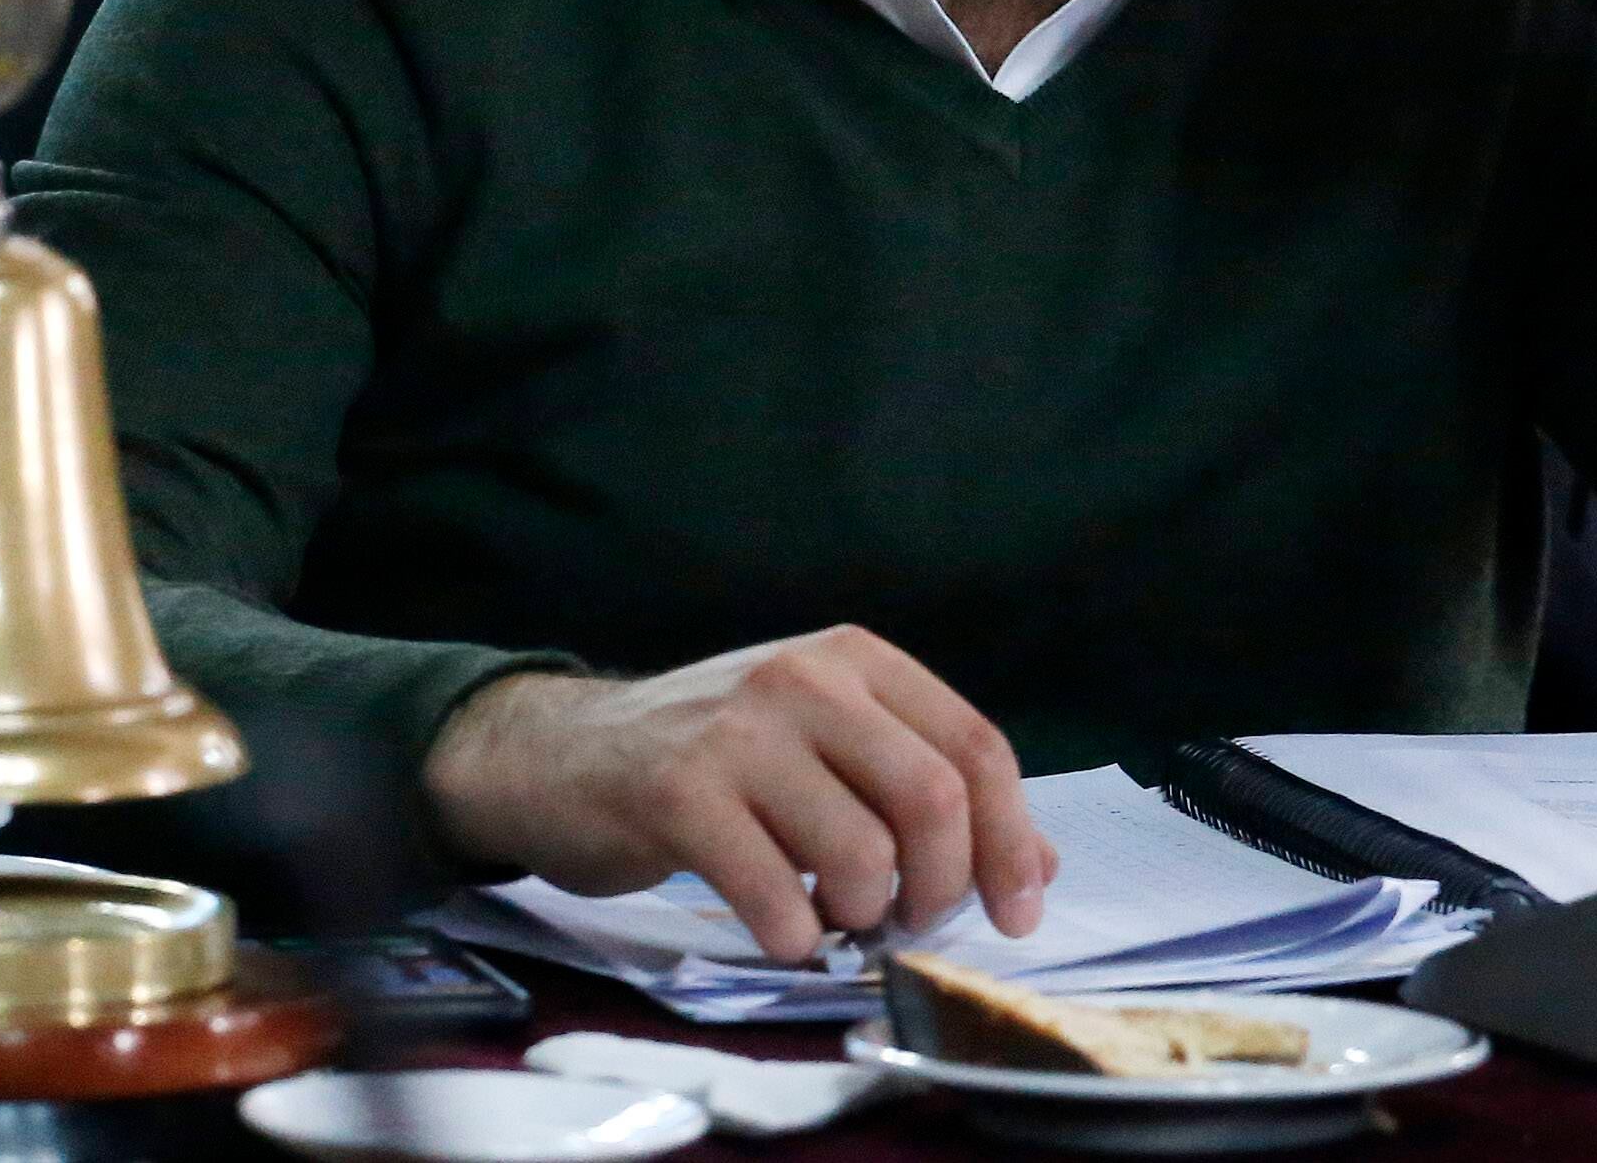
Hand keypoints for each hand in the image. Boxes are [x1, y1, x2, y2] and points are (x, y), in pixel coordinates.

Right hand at [419, 626, 1054, 962]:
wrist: (561, 752)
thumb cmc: (712, 759)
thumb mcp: (824, 743)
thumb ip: (923, 787)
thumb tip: (1034, 866)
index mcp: (855, 659)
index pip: (975, 745)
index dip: (1011, 840)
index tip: (1016, 912)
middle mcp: (804, 679)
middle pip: (933, 797)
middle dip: (942, 888)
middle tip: (911, 924)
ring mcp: (739, 733)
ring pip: (862, 853)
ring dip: (863, 917)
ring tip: (833, 920)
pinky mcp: (678, 793)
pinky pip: (775, 894)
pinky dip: (794, 937)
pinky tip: (779, 928)